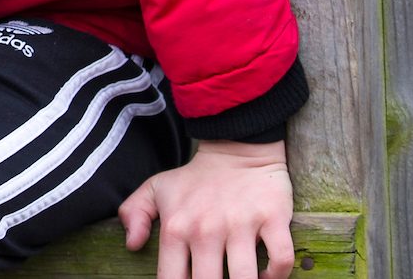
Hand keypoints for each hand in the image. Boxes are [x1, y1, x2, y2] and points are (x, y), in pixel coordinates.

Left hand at [117, 138, 293, 278]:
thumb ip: (134, 213)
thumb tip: (132, 245)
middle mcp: (206, 229)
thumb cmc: (194, 178)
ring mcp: (240, 225)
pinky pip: (281, 259)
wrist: (235, 147)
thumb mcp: (156, 188)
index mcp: (176, 228)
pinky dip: (277, 275)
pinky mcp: (272, 218)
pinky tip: (266, 276)